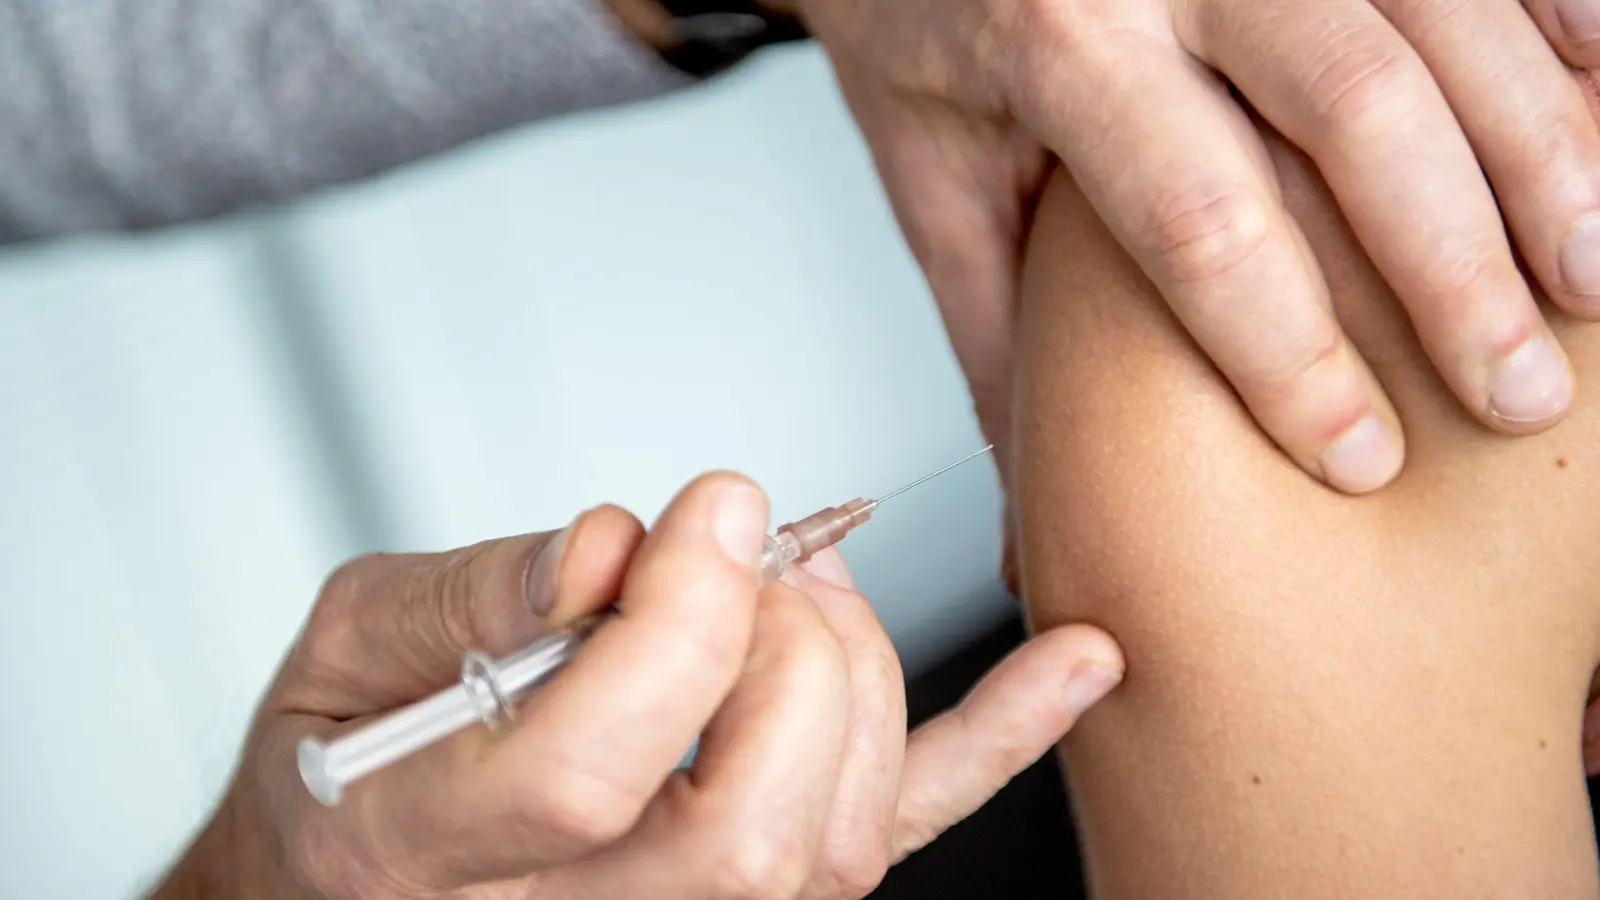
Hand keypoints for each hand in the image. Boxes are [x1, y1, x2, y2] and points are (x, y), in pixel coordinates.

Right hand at [151, 473, 1124, 898]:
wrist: (355, 868)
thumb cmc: (345, 756)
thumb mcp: (348, 640)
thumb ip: (468, 591)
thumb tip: (617, 549)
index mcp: (418, 852)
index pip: (584, 772)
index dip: (676, 623)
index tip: (712, 509)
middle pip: (745, 827)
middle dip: (783, 652)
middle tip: (744, 552)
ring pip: (833, 847)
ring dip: (862, 675)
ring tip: (803, 586)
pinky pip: (891, 838)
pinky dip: (995, 743)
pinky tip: (1074, 663)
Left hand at [787, 0, 1599, 496]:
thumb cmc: (922, 36)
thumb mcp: (937, 187)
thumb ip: (999, 337)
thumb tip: (1033, 520)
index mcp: (1056, 45)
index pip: (1202, 221)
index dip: (1293, 352)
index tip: (1359, 459)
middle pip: (1356, 112)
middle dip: (1458, 265)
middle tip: (1521, 395)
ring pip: (1443, 20)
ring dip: (1541, 149)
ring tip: (1597, 278)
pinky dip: (1555, 19)